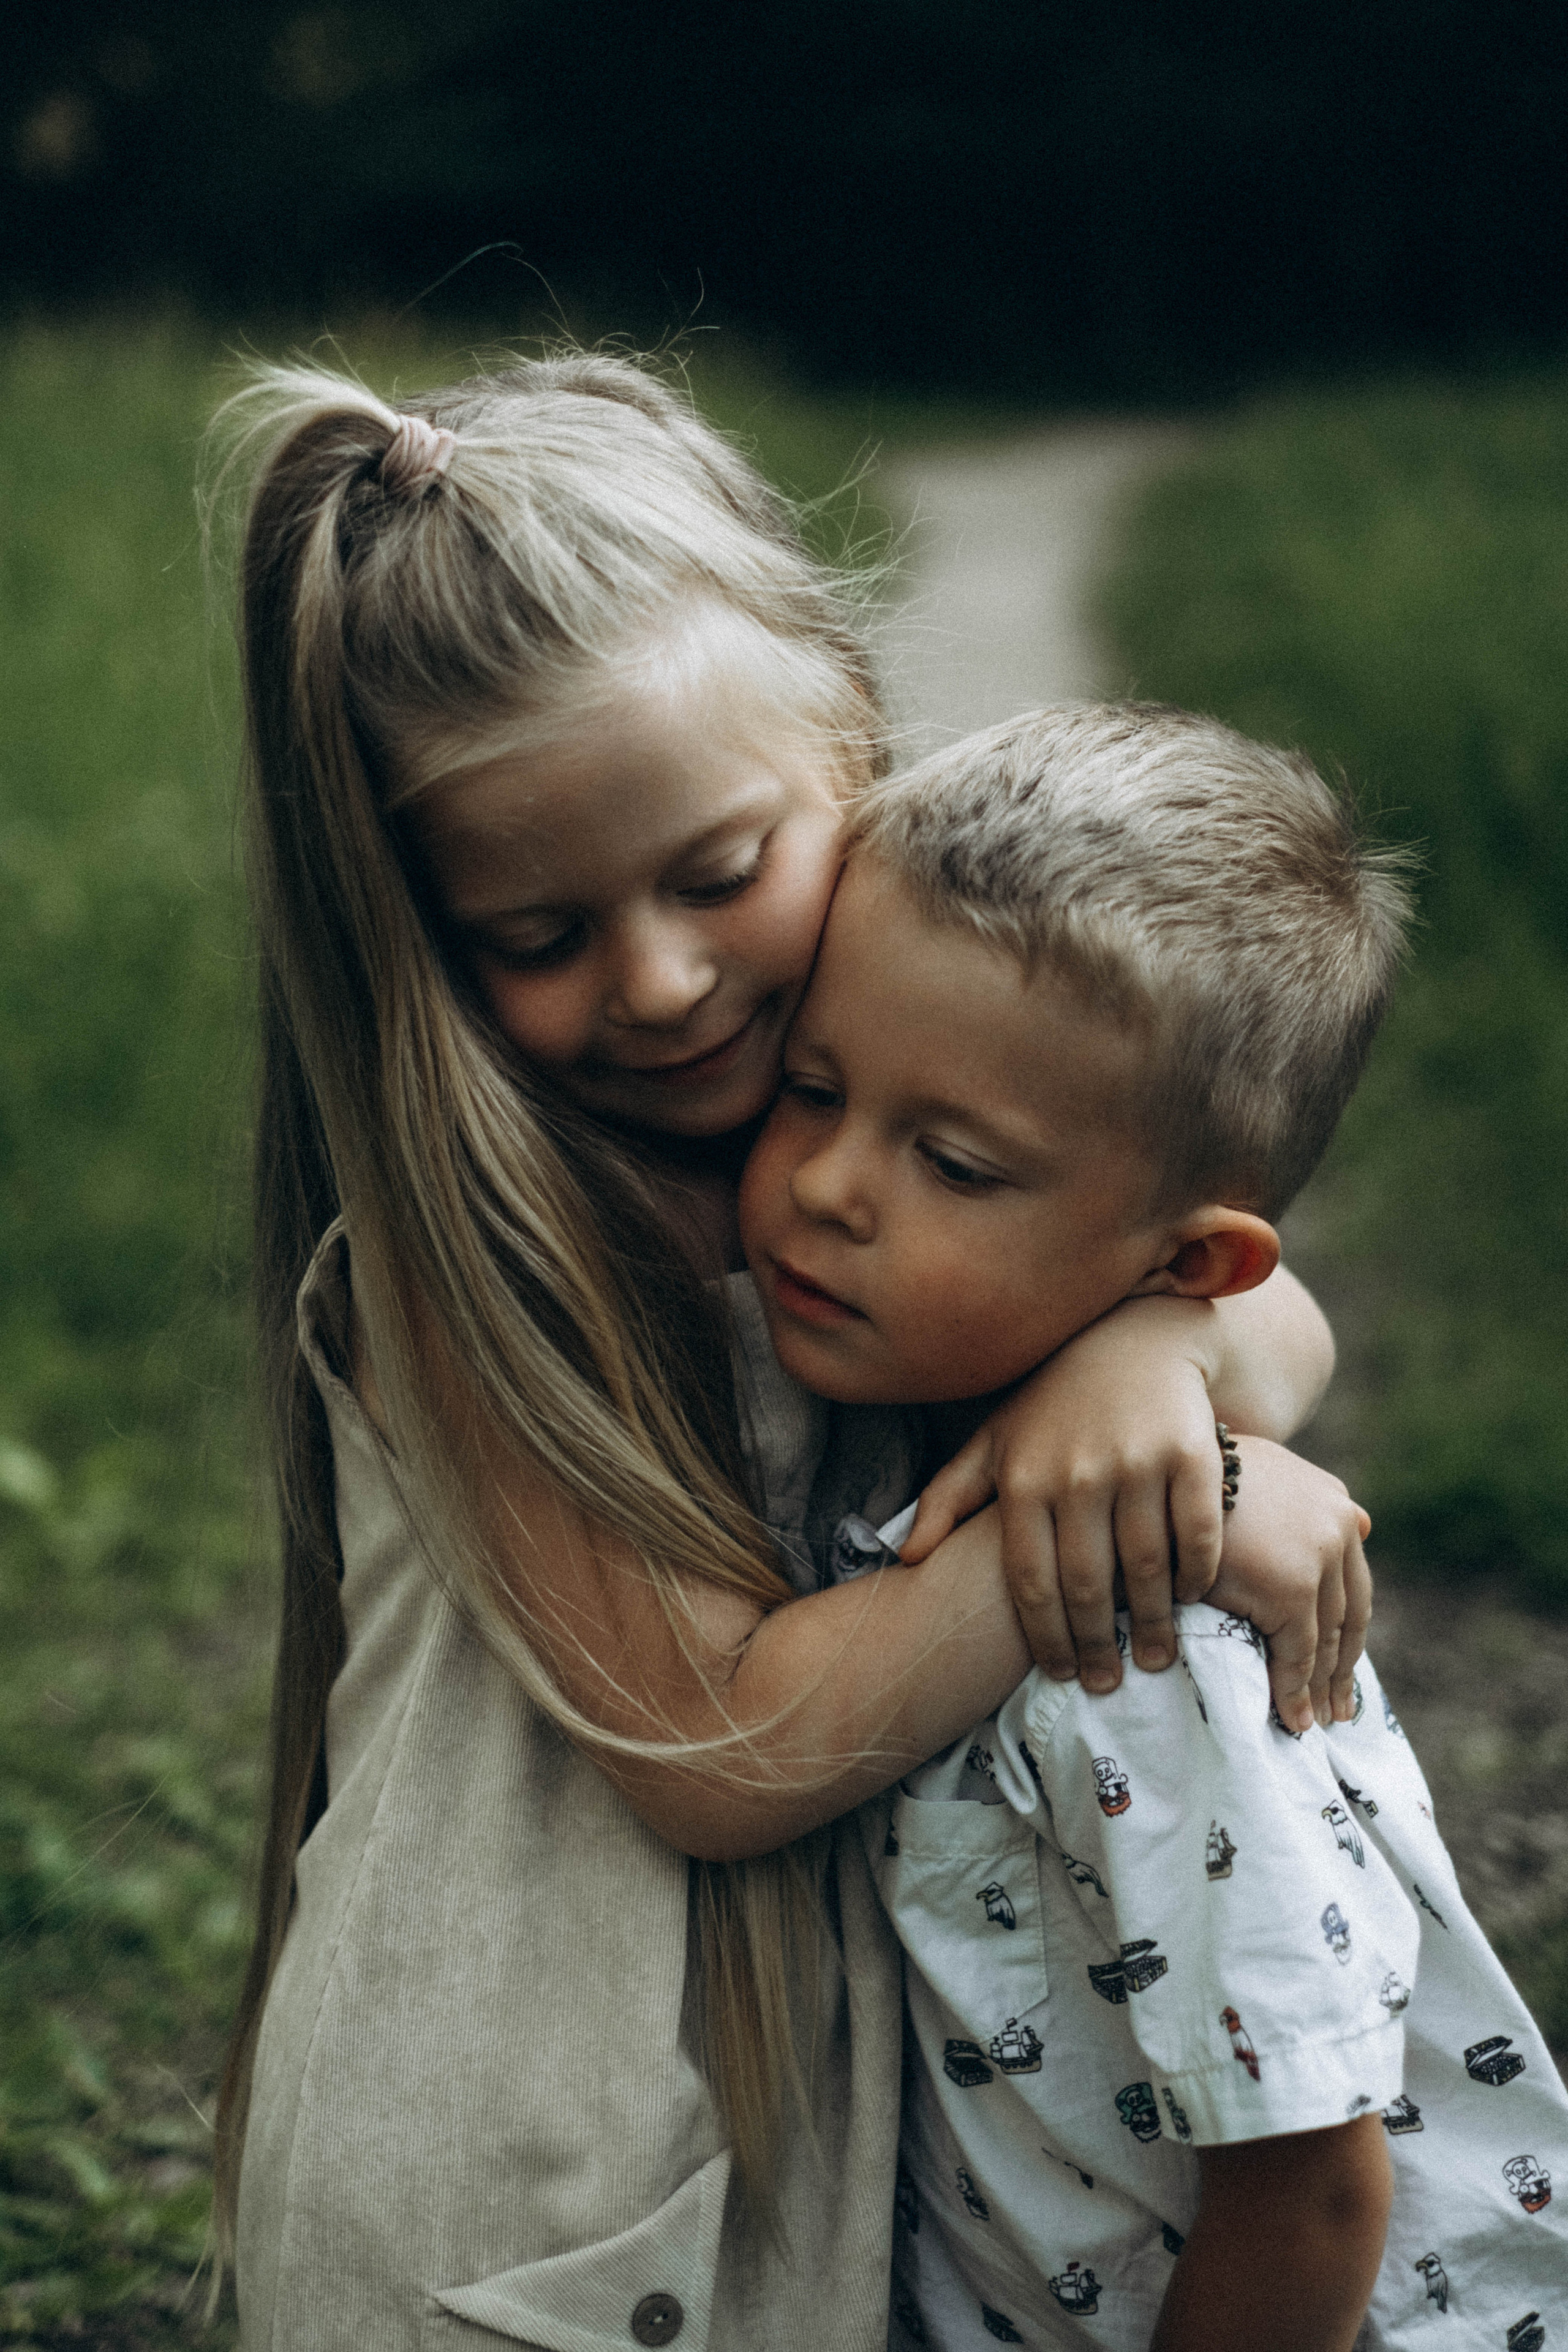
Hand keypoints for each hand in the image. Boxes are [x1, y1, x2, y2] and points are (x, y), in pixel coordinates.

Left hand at [899, 1300, 1228, 1693]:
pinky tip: (1191, 1596)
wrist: (1134, 1338)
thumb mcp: (992, 1441)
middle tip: (1106, 1684)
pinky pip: (1198, 1533)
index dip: (1047, 1639)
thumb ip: (946, 1498)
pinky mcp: (1190, 1453)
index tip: (1061, 1675)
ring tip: (1154, 1657)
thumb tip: (904, 1557)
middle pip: (1089, 1586)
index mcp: (1025, 1479)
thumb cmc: (1053, 1402)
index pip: (1032, 1583)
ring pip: (1147, 1568)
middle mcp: (1077, 1473)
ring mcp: (1137, 1462)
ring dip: (1153, 1623)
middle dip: (1098, 1647)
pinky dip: (1198, 1573)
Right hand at [1209, 1437, 1371, 1732]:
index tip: (1342, 1672)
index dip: (1348, 1633)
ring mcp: (1316, 1557)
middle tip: (1335, 1712)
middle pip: (1348, 1617)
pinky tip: (1289, 1718)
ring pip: (1326, 1642)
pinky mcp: (1289, 1588)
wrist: (1154, 1474)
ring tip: (1308, 1723)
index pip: (1352, 1584)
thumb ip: (1304, 1500)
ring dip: (1319, 1689)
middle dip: (1340, 1671)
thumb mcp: (1258, 1478)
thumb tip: (1365, 1525)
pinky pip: (1296, 1655)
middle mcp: (1336, 1526)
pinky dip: (1293, 1693)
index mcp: (1332, 1500)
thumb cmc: (1192, 1480)